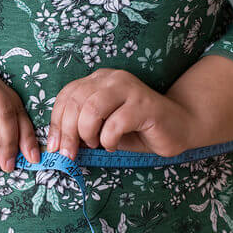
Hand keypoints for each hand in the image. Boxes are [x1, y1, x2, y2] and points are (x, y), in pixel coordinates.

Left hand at [46, 68, 191, 159]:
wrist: (179, 127)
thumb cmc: (137, 130)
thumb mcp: (103, 128)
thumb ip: (81, 129)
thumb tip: (56, 145)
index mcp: (99, 80)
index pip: (67, 95)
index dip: (56, 122)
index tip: (54, 147)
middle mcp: (112, 79)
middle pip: (76, 101)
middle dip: (67, 132)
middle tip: (69, 154)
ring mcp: (130, 89)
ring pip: (93, 108)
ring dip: (87, 133)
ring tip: (95, 145)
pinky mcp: (144, 105)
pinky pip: (115, 123)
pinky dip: (108, 139)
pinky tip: (113, 145)